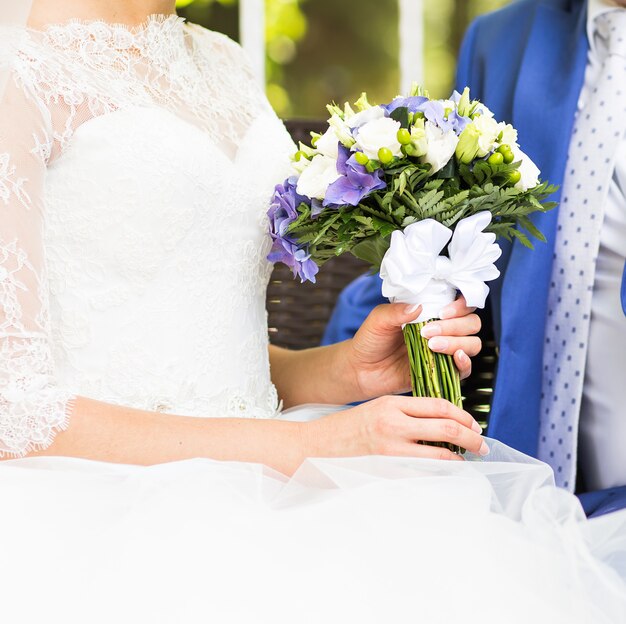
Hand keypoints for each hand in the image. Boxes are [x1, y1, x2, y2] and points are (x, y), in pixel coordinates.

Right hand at [307, 395, 488, 459]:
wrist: (314, 447)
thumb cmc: (347, 429)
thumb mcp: (377, 409)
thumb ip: (406, 413)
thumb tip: (442, 423)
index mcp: (391, 404)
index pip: (440, 405)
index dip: (463, 415)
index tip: (473, 424)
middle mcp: (393, 424)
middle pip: (448, 428)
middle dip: (472, 438)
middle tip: (482, 444)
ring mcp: (390, 450)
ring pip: (441, 454)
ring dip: (460, 459)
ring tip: (467, 460)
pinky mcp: (386, 472)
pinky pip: (424, 474)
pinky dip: (440, 474)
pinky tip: (446, 474)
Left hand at [342, 296, 481, 401]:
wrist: (361, 370)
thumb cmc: (370, 340)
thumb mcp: (378, 320)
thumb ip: (396, 311)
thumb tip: (418, 306)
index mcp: (431, 312)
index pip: (461, 304)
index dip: (461, 305)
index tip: (443, 311)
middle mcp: (443, 330)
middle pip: (471, 324)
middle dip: (455, 326)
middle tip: (427, 332)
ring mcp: (445, 352)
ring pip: (472, 344)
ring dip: (457, 342)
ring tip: (431, 345)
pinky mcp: (443, 373)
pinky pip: (465, 370)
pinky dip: (465, 363)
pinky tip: (454, 358)